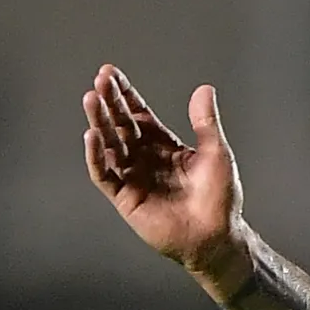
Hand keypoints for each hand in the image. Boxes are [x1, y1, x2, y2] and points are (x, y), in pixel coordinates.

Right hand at [83, 65, 243, 274]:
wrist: (215, 235)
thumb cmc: (220, 198)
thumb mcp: (216, 153)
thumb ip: (206, 123)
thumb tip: (204, 89)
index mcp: (164, 146)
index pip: (139, 115)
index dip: (125, 95)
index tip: (110, 74)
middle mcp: (144, 158)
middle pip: (121, 125)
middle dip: (109, 103)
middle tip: (98, 81)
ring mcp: (132, 177)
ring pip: (109, 145)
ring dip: (99, 123)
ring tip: (90, 100)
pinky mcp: (124, 198)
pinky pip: (104, 174)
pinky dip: (96, 157)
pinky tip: (91, 136)